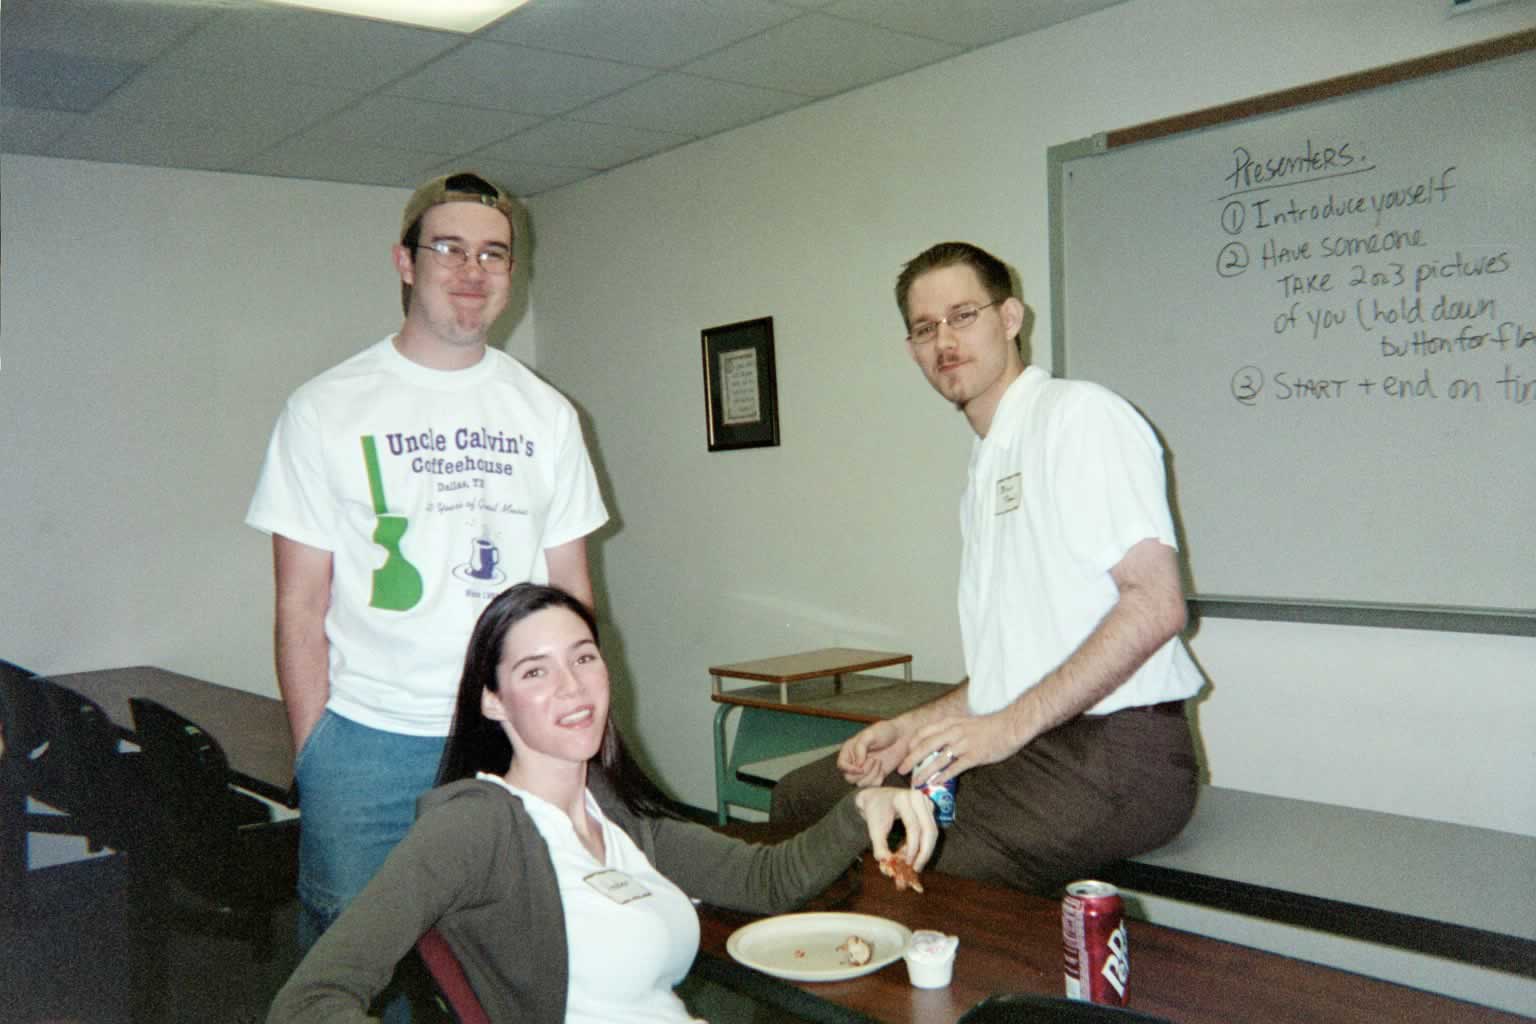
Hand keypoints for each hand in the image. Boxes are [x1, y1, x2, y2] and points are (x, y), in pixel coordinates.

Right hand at [837, 721, 909, 787]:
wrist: (902, 736)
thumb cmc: (884, 731)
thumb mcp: (870, 734)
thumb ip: (860, 747)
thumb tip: (857, 763)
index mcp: (849, 750)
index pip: (841, 765)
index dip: (849, 769)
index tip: (861, 767)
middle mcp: (855, 762)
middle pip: (849, 778)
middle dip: (863, 772)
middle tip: (874, 760)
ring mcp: (865, 770)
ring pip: (861, 784)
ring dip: (871, 775)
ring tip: (879, 762)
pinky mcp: (876, 776)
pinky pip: (872, 786)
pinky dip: (878, 779)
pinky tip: (882, 769)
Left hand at [853, 787, 937, 872]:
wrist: (876, 797)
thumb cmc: (874, 812)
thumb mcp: (873, 830)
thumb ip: (880, 848)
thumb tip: (889, 867)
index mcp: (902, 798)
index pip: (913, 826)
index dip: (912, 847)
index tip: (907, 863)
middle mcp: (917, 797)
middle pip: (929, 829)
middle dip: (924, 852)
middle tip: (916, 868)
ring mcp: (926, 802)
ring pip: (933, 831)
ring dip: (925, 851)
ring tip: (914, 864)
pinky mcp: (929, 808)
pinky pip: (931, 830)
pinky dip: (924, 845)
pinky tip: (913, 854)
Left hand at [900, 711, 1021, 786]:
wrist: (1011, 725)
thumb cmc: (990, 725)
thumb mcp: (966, 722)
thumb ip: (953, 730)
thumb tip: (941, 742)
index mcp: (951, 722)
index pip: (924, 732)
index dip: (912, 743)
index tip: (906, 753)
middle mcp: (954, 732)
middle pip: (925, 746)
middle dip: (911, 759)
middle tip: (902, 770)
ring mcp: (964, 744)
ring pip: (937, 759)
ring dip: (924, 772)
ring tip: (915, 782)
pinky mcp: (974, 756)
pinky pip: (954, 768)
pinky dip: (943, 776)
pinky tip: (936, 783)